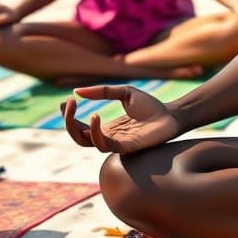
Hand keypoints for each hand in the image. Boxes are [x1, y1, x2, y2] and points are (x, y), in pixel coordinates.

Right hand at [62, 85, 181, 153]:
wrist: (172, 114)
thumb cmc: (151, 106)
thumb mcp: (124, 93)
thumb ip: (103, 92)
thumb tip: (77, 91)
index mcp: (107, 128)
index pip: (80, 128)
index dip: (69, 117)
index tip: (65, 101)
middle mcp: (108, 137)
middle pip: (78, 137)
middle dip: (68, 121)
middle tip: (68, 104)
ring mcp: (116, 143)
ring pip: (87, 143)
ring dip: (77, 127)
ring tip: (77, 107)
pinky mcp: (126, 147)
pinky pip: (104, 145)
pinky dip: (96, 132)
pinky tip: (96, 115)